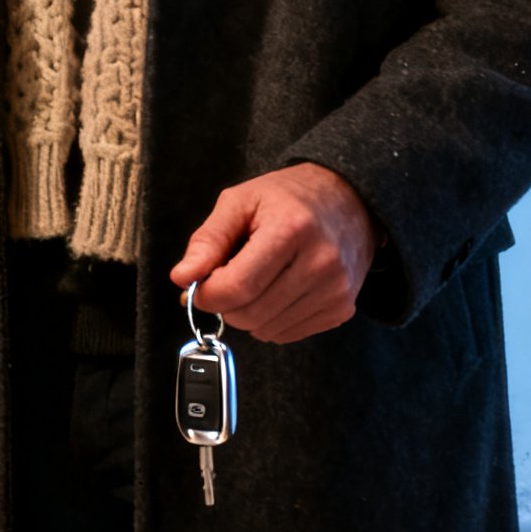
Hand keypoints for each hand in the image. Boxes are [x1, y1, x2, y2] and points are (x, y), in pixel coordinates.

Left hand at [169, 163, 380, 343]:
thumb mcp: (240, 201)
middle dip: (225, 303)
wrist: (347, 199)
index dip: (206, 293)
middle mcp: (320, 263)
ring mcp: (335, 290)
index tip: (197, 285)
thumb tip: (183, 277)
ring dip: (247, 313)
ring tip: (257, 278)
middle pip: (250, 314)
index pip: (237, 287)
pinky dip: (270, 319)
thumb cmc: (289, 197)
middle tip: (225, 278)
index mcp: (291, 230)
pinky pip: (287, 334)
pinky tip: (277, 289)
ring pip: (266, 330)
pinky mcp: (341, 308)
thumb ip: (208, 240)